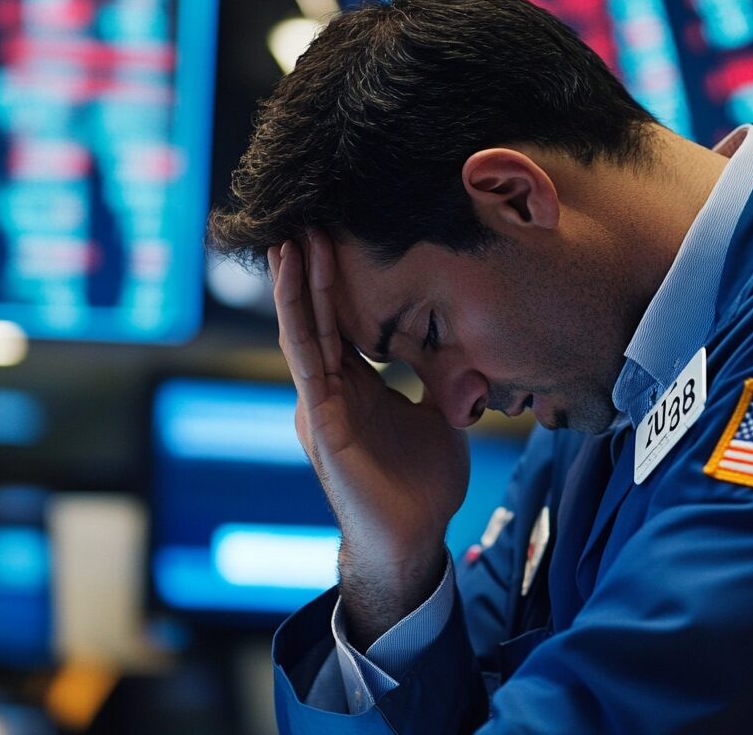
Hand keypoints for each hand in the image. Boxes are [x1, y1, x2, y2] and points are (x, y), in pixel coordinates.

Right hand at [269, 231, 469, 644]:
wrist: (414, 539)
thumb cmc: (422, 483)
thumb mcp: (442, 415)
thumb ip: (442, 379)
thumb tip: (461, 345)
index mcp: (353, 385)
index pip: (338, 319)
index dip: (335, 278)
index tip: (336, 231)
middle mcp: (328, 389)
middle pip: (315, 315)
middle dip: (310, 266)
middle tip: (305, 213)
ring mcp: (319, 403)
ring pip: (302, 329)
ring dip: (296, 282)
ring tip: (291, 235)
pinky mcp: (320, 421)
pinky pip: (307, 358)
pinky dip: (298, 315)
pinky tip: (294, 281)